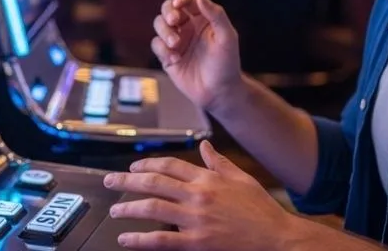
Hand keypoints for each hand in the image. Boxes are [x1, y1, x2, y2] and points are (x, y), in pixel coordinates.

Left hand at [105, 140, 289, 249]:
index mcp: (207, 178)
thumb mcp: (241, 178)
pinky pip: (161, 240)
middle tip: (110, 182)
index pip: (170, 165)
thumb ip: (218, 162)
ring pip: (153, 208)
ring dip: (129, 207)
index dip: (147, 164)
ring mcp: (196, 219)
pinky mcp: (197, 243)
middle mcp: (198, 195)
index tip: (134, 167)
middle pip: (154, 182)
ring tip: (115, 211)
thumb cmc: (261, 209)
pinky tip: (126, 238)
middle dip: (127, 181)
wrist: (277, 238)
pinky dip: (140, 239)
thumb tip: (204, 146)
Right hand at [152, 0, 241, 110]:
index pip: (187, 0)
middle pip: (168, 8)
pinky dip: (162, 49)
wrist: (219, 92)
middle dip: (168, 12)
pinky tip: (175, 59)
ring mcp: (176, 41)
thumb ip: (216, 15)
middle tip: (174, 21)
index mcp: (202, 19)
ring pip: (159, 24)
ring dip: (164, 31)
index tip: (179, 4)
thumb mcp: (227, 37)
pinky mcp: (167, 56)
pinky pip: (156, 44)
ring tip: (175, 44)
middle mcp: (187, 27)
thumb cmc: (227, 64)